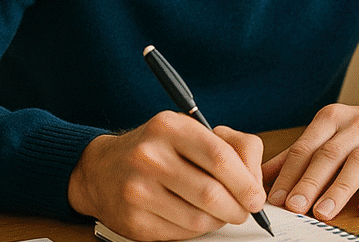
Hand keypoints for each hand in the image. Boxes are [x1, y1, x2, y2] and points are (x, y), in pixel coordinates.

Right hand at [68, 111, 266, 241]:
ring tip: (220, 212)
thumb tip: (255, 180)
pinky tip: (194, 216)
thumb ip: (232, 146)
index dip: (245, 182)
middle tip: (244, 210)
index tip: (256, 196)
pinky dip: (197, 230)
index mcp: (169, 127)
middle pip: (211, 193)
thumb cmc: (157, 148)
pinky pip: (181, 233)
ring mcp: (137, 189)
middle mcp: (149, 155)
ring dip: (219, 220)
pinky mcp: (133, 220)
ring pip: (198, 218)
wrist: (102, 169)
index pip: (219, 157)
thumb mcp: (191, 131)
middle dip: (238, 207)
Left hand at [262, 102, 358, 221]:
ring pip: (358, 162)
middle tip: (296, 206)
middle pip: (329, 154)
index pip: (306, 147)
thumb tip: (262, 177)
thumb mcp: (329, 134)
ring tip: (324, 211)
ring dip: (339, 189)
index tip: (277, 198)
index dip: (290, 173)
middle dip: (310, 182)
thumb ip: (298, 154)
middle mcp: (356, 124)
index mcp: (332, 118)